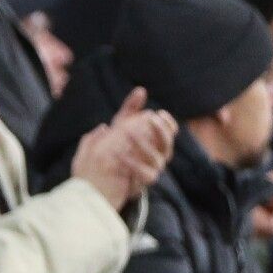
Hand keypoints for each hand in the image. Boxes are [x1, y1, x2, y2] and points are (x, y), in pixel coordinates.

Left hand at [70, 88, 175, 210]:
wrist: (101, 176)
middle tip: (150, 119)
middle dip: (161, 131)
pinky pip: (144, 173)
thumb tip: (140, 90)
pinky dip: (133, 163)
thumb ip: (130, 108)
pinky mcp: (142, 182)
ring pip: (157, 158)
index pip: (170, 132)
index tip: (159, 114)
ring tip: (128, 133)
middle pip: (167, 144)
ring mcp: (152, 170)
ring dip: (144, 144)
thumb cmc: (115, 145)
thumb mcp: (121, 124)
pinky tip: (120, 154)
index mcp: (156, 142)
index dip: (168, 123)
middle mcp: (158, 156)